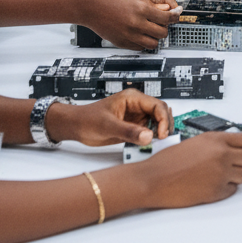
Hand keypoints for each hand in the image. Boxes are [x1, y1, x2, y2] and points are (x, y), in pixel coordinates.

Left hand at [44, 89, 172, 146]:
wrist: (76, 126)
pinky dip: (151, 138)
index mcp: (133, 98)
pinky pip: (148, 131)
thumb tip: (148, 137)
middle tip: (163, 140)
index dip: (163, 120)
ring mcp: (136, 116)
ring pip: (156, 122)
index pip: (157, 106)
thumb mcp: (108, 126)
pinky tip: (151, 144)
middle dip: (165, 125)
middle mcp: (137, 106)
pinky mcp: (133, 126)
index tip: (161, 135)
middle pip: (161, 112)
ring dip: (160, 131)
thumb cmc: (88, 120)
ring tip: (159, 143)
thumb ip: (129, 132)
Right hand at [79, 0, 181, 50]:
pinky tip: (139, 35)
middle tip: (161, 23)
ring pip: (152, 44)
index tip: (176, 15)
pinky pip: (139, 48)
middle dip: (164, 28)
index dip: (175, 17)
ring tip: (150, 30)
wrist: (88, 6)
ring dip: (154, 38)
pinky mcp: (120, 43)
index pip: (166, 18)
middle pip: (162, 33)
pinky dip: (142, 43)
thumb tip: (166, 10)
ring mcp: (128, 35)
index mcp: (141, 9)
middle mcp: (136, 24)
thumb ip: (150, 4)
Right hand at [141, 131, 241, 207]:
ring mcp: (220, 174)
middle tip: (238, 163)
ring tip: (222, 175)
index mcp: (216, 140)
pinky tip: (214, 185)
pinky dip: (227, 188)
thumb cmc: (168, 161)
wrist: (154, 179)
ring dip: (236, 175)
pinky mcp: (216, 192)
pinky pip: (232, 190)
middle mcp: (222, 155)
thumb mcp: (195, 142)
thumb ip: (215, 143)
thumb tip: (232, 146)